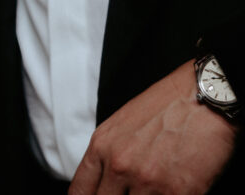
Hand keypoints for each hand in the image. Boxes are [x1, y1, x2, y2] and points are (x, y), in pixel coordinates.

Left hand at [70, 60, 236, 194]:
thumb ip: (107, 154)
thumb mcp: (121, 125)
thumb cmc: (166, 106)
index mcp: (101, 147)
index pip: (79, 189)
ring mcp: (147, 181)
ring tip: (151, 191)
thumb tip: (104, 180)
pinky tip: (170, 192)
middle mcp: (119, 166)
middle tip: (128, 192)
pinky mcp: (178, 193)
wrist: (203, 97)